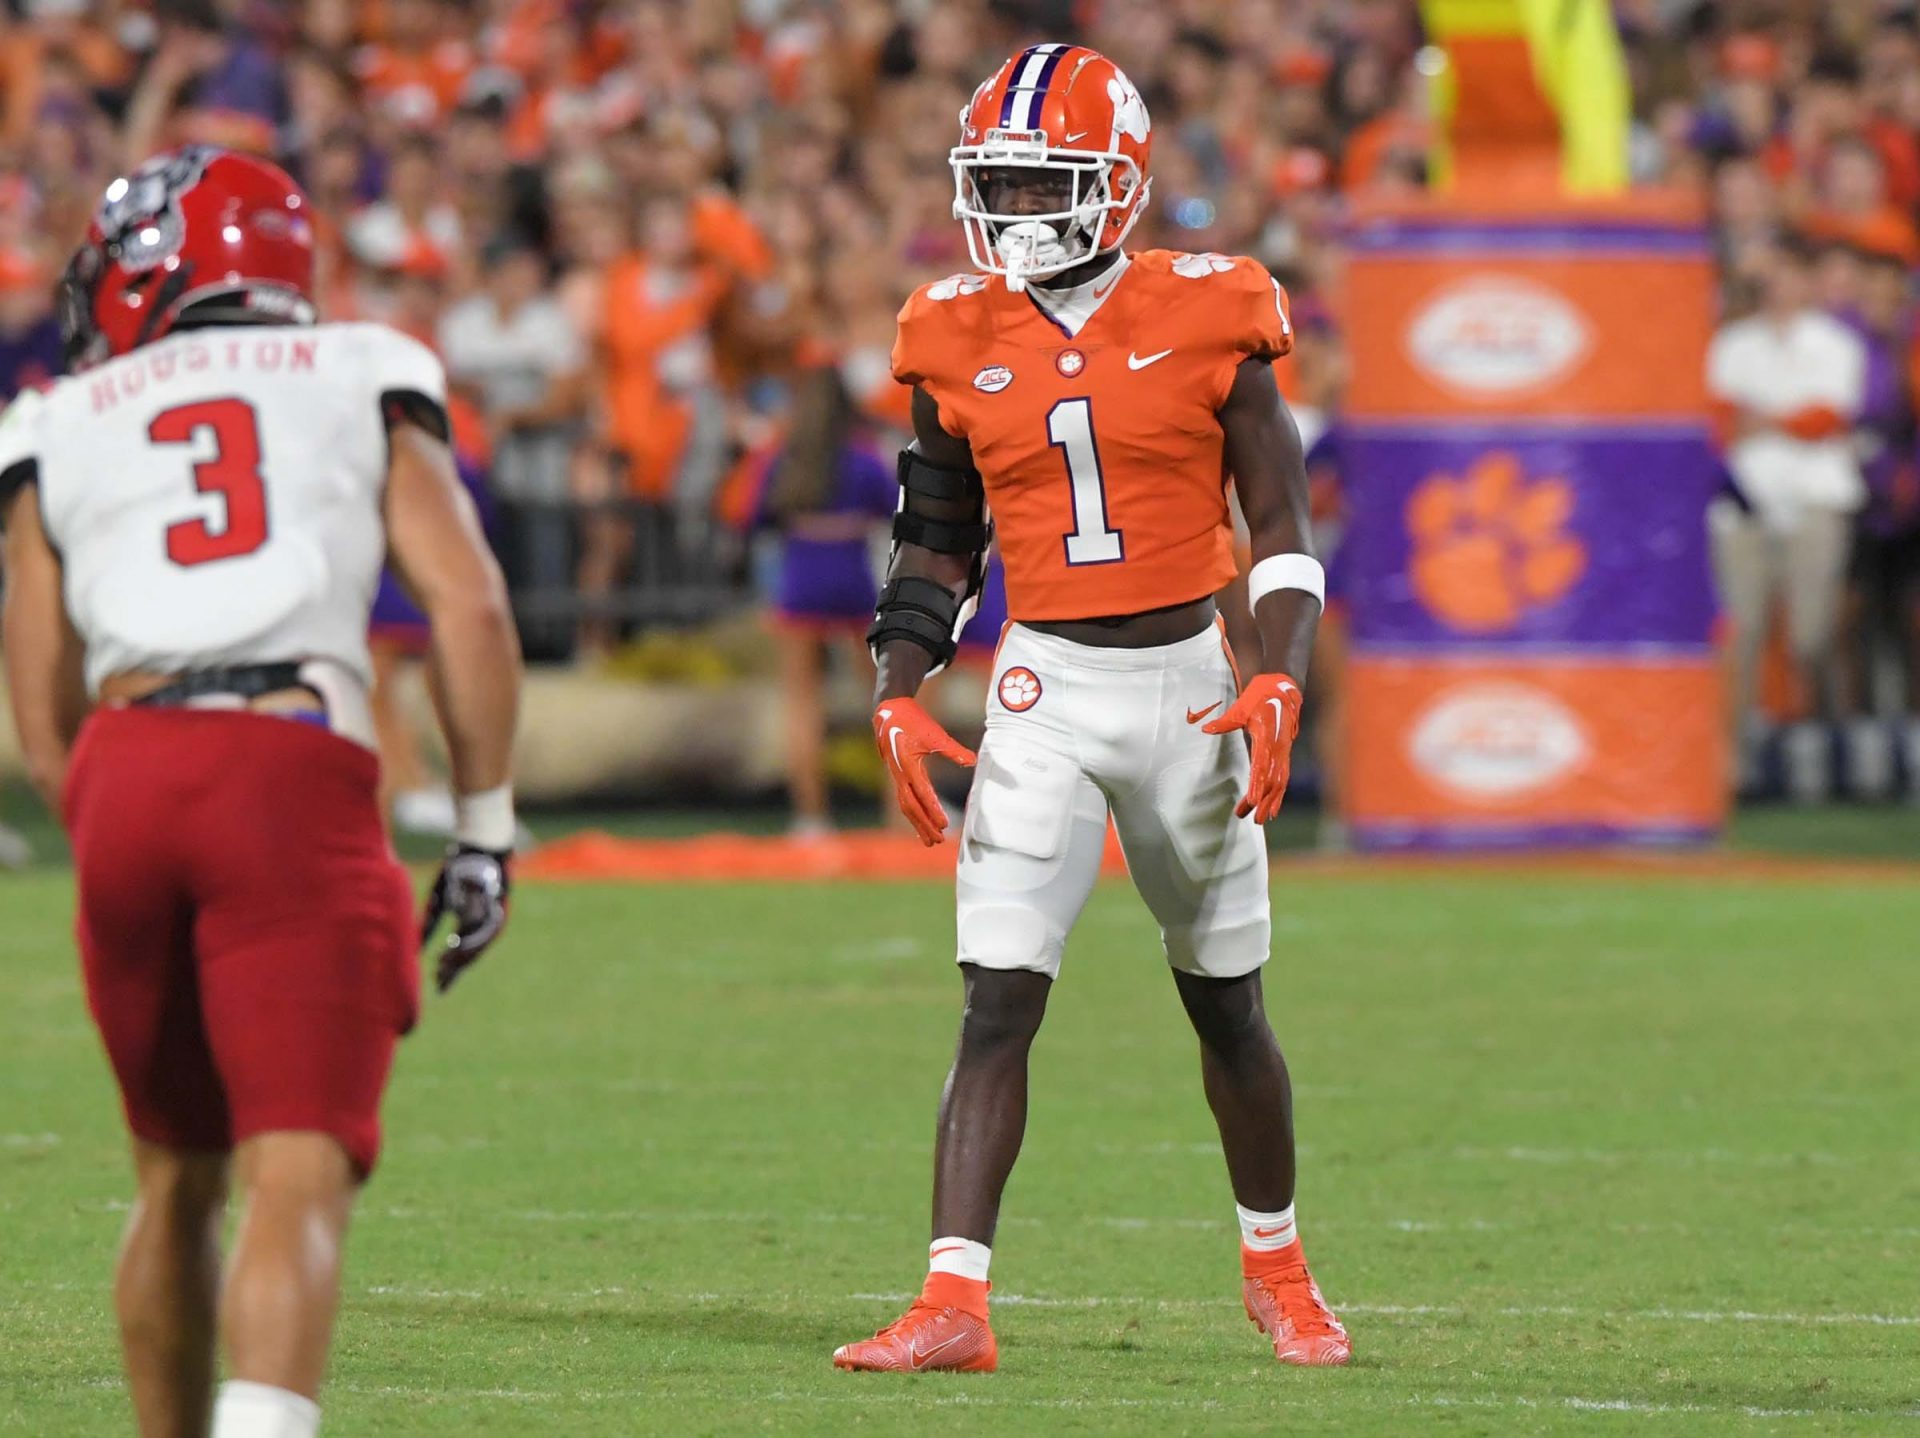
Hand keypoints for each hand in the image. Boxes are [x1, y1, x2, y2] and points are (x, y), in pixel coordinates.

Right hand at [420, 845, 510, 992]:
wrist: (478, 843)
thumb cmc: (458, 868)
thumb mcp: (439, 899)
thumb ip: (430, 923)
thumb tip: (416, 948)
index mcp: (475, 921)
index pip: (463, 952)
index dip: (452, 970)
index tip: (440, 986)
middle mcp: (487, 921)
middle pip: (472, 952)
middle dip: (455, 968)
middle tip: (439, 980)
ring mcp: (493, 913)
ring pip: (479, 943)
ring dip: (461, 957)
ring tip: (445, 968)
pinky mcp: (495, 904)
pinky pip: (483, 927)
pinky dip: (469, 939)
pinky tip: (455, 949)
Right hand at [873, 696, 975, 844]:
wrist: (889, 711)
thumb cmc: (913, 721)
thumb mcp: (935, 734)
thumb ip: (954, 750)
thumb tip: (972, 762)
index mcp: (909, 766)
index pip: (923, 794)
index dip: (933, 811)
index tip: (944, 825)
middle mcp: (900, 775)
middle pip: (911, 807)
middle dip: (924, 825)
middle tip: (938, 840)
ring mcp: (897, 777)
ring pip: (906, 806)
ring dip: (917, 824)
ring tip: (929, 841)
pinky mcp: (897, 776)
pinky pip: (904, 800)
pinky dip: (912, 814)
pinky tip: (920, 824)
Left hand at [1191, 673, 1302, 823]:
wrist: (1284, 690)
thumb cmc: (1260, 697)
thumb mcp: (1241, 706)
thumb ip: (1225, 721)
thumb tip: (1206, 729)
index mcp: (1267, 737)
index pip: (1261, 765)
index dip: (1257, 784)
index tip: (1251, 800)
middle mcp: (1279, 748)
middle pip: (1272, 779)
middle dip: (1263, 800)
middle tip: (1252, 818)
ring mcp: (1284, 752)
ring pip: (1279, 782)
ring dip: (1270, 802)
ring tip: (1260, 820)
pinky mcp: (1284, 755)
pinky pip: (1282, 778)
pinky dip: (1278, 795)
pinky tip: (1272, 809)